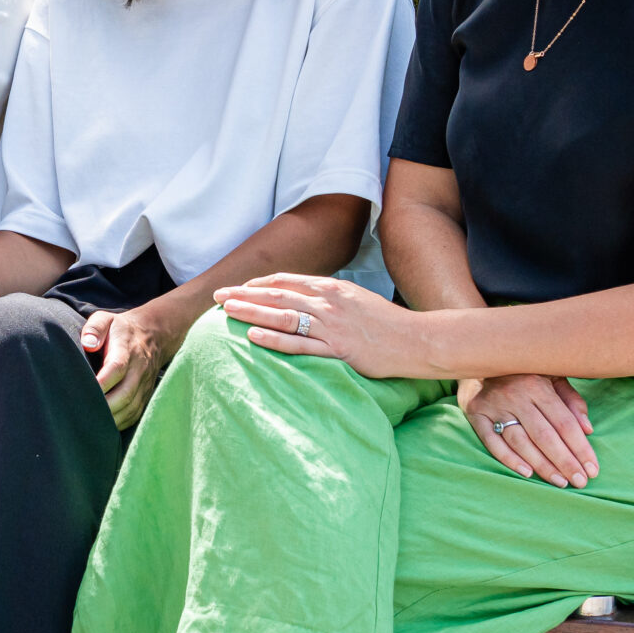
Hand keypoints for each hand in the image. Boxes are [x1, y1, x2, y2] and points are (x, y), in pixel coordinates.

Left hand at [86, 302, 182, 429]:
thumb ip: (94, 328)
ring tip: (89, 425)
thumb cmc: (120, 329)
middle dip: (104, 407)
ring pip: (131, 408)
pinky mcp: (146, 395)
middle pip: (125, 394)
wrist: (152, 335)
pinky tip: (103, 426)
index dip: (101, 383)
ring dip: (111, 419)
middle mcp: (139, 369)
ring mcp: (145, 384)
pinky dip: (120, 423)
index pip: (116, 368)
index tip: (84, 392)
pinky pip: (135, 414)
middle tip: (82, 415)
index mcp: (126, 350)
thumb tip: (88, 344)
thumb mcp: (105, 319)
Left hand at [214, 273, 429, 378]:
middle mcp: (328, 303)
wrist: (416, 340)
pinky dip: (273, 339)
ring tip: (226, 312)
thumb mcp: (355, 299)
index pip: (286, 281)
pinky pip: (299, 344)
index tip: (237, 287)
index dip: (258, 283)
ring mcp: (332, 327)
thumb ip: (328, 297)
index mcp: (331, 288)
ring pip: (282, 316)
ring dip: (251, 312)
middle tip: (218, 296)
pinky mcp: (338, 350)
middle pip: (277, 295)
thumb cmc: (385, 323)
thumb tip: (302, 298)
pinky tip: (252, 335)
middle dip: (244, 294)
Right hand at [461, 373, 595, 486]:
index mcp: (538, 386)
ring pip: (521, 442)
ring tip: (560, 482)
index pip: (564, 423)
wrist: (481, 356)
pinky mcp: (476, 414)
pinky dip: (509, 459)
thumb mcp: (551, 376)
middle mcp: (516, 396)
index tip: (592, 469)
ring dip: (542, 465)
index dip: (580, 448)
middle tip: (580, 482)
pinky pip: (492, 442)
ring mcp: (494, 406)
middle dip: (565, 462)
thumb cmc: (524, 371)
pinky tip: (526, 473)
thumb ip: (571, 400)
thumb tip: (587, 429)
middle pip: (544, 436)